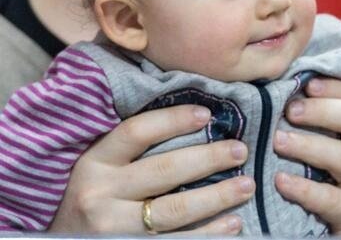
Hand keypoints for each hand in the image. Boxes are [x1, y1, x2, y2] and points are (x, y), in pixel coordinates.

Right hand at [49, 105, 253, 234]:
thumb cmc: (95, 197)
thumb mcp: (102, 167)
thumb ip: (135, 147)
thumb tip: (199, 117)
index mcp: (93, 162)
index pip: (137, 131)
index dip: (174, 120)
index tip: (207, 114)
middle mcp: (99, 195)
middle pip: (164, 171)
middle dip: (209, 158)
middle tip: (240, 150)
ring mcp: (112, 229)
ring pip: (174, 211)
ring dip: (217, 197)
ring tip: (247, 185)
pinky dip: (209, 233)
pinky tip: (233, 223)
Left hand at [274, 78, 340, 235]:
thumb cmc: (328, 185)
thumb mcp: (329, 152)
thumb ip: (316, 126)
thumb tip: (283, 91)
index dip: (339, 88)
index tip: (308, 83)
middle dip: (327, 110)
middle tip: (291, 110)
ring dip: (310, 145)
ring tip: (278, 141)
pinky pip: (332, 199)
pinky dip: (305, 188)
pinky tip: (281, 181)